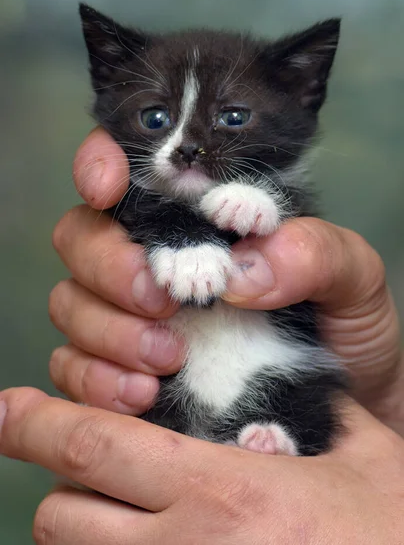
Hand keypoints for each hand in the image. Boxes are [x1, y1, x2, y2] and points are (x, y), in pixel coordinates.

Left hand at [0, 388, 402, 543]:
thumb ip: (322, 411)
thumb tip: (306, 384)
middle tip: (83, 465)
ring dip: (81, 529)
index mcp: (224, 491)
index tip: (3, 409)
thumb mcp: (368, 459)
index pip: (97, 446)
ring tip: (115, 509)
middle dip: (60, 482)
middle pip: (65, 512)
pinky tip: (146, 541)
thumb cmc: (391, 532)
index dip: (38, 423)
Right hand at [49, 127, 402, 430]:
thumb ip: (313, 251)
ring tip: (167, 357)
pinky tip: (143, 394)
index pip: (130, 170)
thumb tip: (240, 268)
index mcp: (201, 217)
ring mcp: (131, 316)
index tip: (107, 188)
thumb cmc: (344, 326)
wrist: (344, 404)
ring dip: (107, 330)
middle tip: (162, 301)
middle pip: (82, 236)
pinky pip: (72, 365)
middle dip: (110, 266)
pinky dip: (95, 379)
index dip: (101, 166)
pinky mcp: (121, 370)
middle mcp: (156, 259)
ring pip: (70, 302)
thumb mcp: (352, 276)